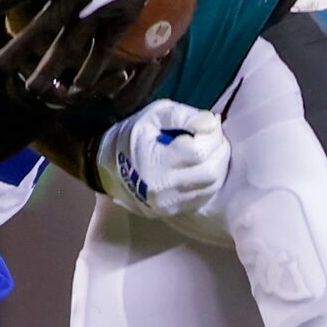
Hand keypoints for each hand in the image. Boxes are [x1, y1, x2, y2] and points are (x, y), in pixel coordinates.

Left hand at [0, 0, 188, 108]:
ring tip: (31, 88)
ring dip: (47, 68)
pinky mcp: (117, 24)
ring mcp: (95, 15)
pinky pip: (99, 53)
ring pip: (66, 48)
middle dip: (17, 49)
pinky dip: (88, 73)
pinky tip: (76, 89)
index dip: (2, 0)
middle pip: (38, 30)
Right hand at [96, 100, 229, 216]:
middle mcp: (165, 188)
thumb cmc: (132, 136)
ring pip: (212, 186)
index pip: (200, 152)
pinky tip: (202, 165)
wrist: (106, 168)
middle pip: (212, 172)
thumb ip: (182, 116)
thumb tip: (211, 121)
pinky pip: (204, 195)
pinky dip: (210, 179)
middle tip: (213, 136)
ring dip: (218, 164)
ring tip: (208, 149)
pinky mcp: (174, 211)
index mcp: (157, 162)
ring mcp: (170, 203)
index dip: (213, 134)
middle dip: (220, 149)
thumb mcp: (153, 115)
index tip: (209, 123)